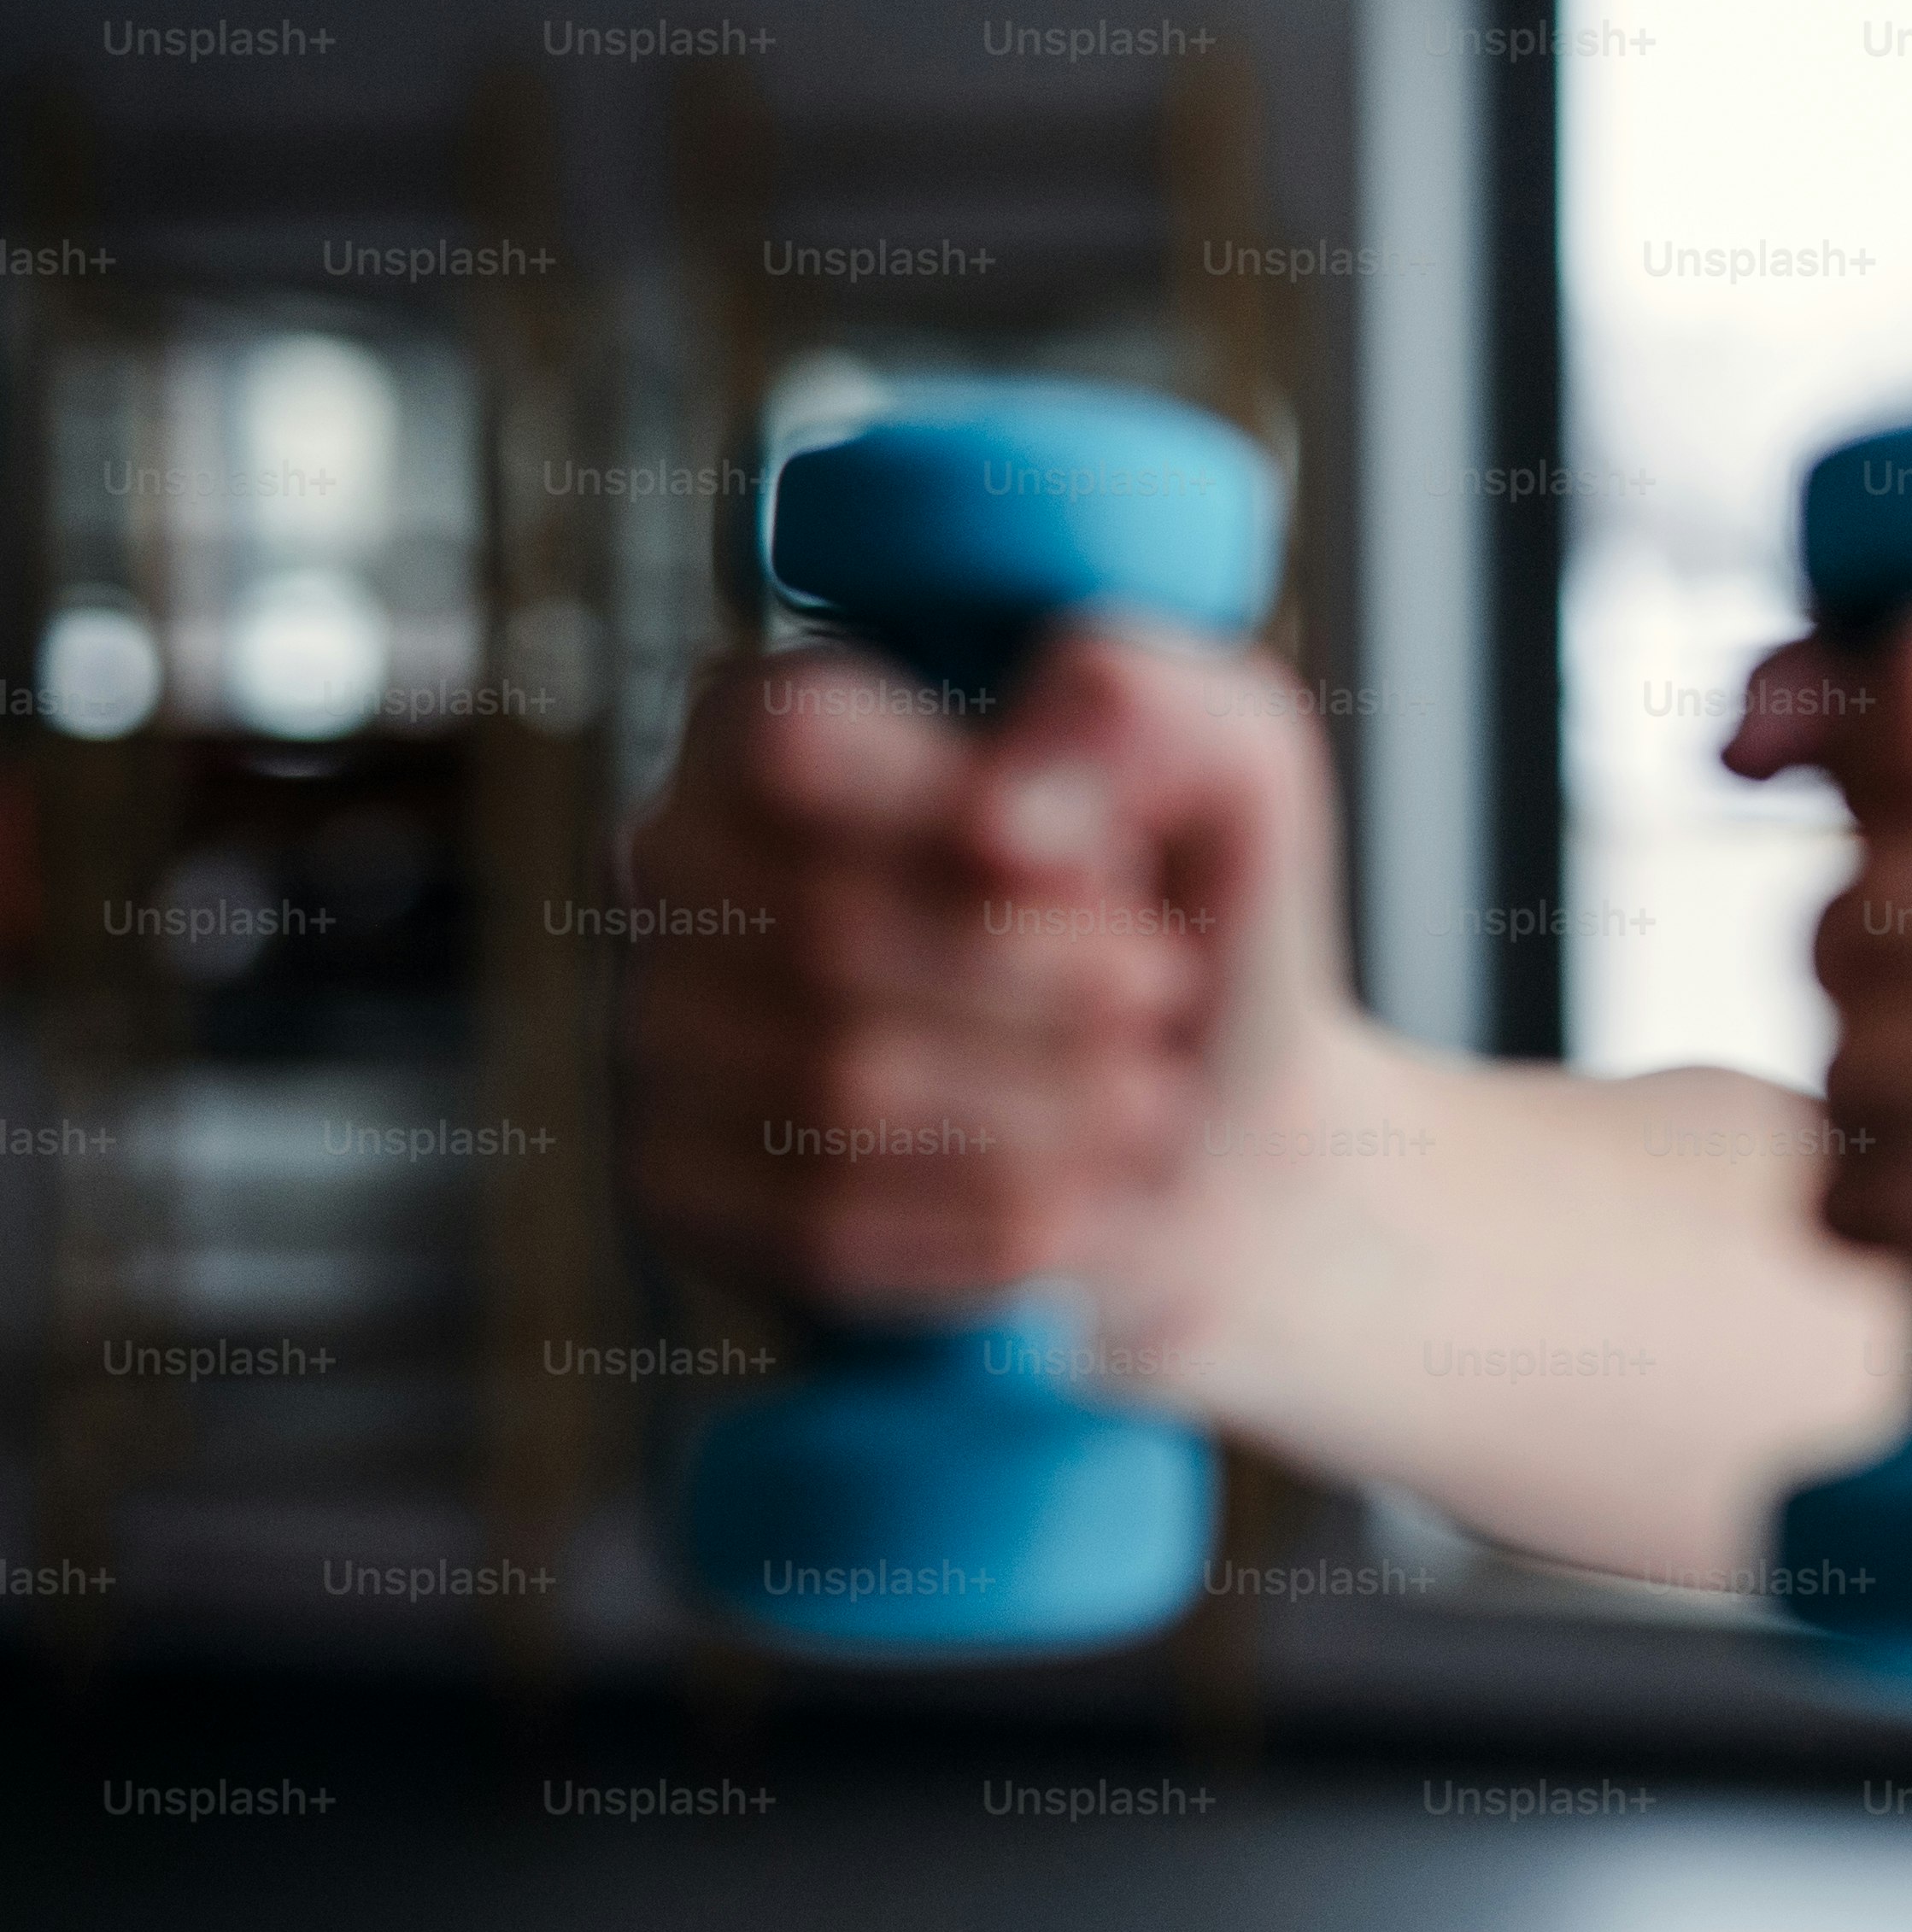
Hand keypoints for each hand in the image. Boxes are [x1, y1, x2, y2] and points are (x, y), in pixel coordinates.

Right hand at [618, 622, 1354, 1393]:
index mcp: (780, 720)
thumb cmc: (1196, 931)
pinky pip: (813, 1224)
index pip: (793, 742)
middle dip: (1044, 982)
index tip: (1119, 877)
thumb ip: (1146, 708)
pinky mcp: (683, 1191)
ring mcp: (661, 1029)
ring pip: (832, 1083)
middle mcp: (683, 862)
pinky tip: (1075, 1204)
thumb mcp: (1229, 774)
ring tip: (1147, 1105)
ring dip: (1039, 1107)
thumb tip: (1003, 814)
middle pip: (826, 926)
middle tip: (1160, 1004)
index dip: (966, 821)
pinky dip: (985, 1221)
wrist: (1212, 1145)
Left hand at [1725, 593, 1911, 1391]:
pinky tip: (1885, 1199)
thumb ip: (1900, 720)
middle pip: (1902, 878)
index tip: (1866, 804)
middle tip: (1853, 978)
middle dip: (1838, 938)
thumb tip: (1739, 742)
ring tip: (1874, 1089)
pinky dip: (1869, 1200)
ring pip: (1904, 1046)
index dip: (1857, 746)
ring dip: (1849, 1076)